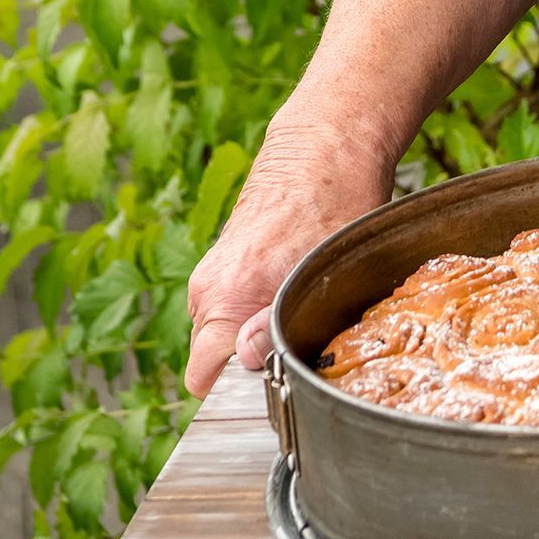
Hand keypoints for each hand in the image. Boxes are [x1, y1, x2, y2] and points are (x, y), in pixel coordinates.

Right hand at [185, 120, 393, 397]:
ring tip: (302, 317)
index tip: (274, 389)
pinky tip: (294, 293)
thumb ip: (276, 322)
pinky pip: (232, 303)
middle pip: (215, 357)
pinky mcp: (226, 261)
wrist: (326, 144)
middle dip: (250, 365)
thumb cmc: (335, 202)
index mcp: (223, 295)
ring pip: (226, 330)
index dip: (237, 394)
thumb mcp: (317, 270)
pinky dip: (256, 310)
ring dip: (256, 335)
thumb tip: (248, 358)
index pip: (203, 377)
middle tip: (298, 353)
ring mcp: (215, 271)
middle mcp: (209, 286)